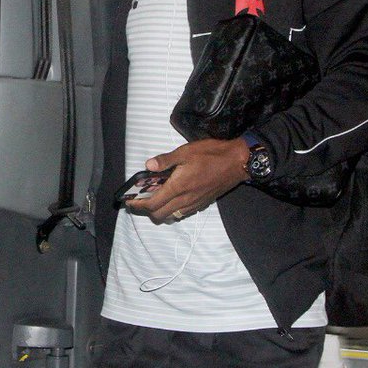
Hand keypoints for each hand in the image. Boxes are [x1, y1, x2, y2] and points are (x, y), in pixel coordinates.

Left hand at [126, 138, 250, 223]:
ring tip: (156, 198)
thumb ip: (165, 160)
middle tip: (141, 199)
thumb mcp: (186, 152)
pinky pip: (182, 213)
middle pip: (159, 215)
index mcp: (178, 187)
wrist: (237, 163)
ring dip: (160, 211)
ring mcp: (194, 204)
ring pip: (171, 216)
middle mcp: (184, 200)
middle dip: (146, 210)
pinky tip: (173, 197)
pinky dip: (173, 209)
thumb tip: (148, 166)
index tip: (130, 202)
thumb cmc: (212, 154)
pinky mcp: (202, 204)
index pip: (152, 204)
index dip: (138, 205)